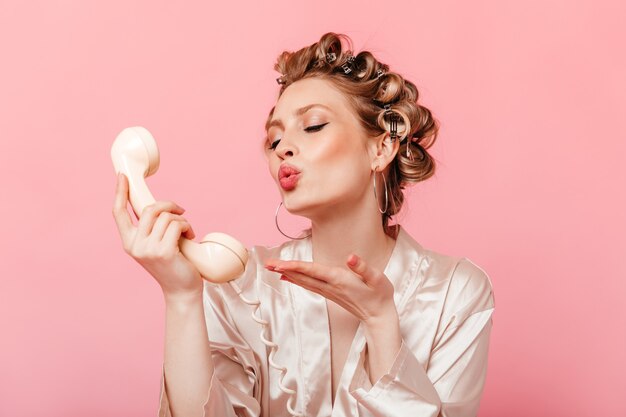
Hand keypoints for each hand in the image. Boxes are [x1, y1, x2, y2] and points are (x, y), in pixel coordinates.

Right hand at [112, 172, 202, 297]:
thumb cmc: (172, 265)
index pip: (118, 213)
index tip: (122, 176)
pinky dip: (187, 226)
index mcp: (129, 242)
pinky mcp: (163, 252)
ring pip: (165, 216)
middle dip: (168, 205)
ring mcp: (148, 250)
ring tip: (186, 230)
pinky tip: (190, 235)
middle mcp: (134, 246)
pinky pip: (176, 224)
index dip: (119, 192)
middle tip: (181, 211)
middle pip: (149, 209)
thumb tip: (158, 206)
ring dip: (181, 219)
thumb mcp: (155, 244)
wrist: (181, 290)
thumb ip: (151, 228)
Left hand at [264, 254, 396, 324]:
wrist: (379, 316)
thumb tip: (351, 257)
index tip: (281, 264)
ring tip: (273, 268)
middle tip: (268, 264)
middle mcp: (331, 286)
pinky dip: (297, 280)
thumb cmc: (380, 295)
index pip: (313, 271)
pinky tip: (289, 277)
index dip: (296, 267)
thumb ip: (363, 268)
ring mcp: (329, 291)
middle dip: (285, 269)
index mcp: (340, 280)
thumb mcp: (377, 278)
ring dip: (288, 274)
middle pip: (303, 276)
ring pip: (304, 281)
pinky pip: (309, 285)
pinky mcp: (330, 293)